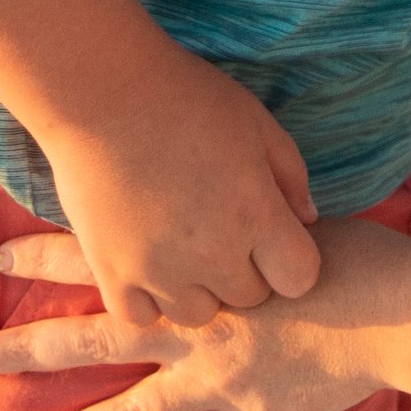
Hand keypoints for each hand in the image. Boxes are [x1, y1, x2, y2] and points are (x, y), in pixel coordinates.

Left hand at [0, 219, 406, 410]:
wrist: (396, 303)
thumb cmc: (343, 248)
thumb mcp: (282, 206)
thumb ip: (234, 205)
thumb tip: (196, 177)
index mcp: (195, 274)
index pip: (101, 257)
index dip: (42, 253)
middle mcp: (194, 328)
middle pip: (93, 337)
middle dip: (26, 349)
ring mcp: (222, 378)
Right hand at [36, 45, 321, 329]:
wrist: (102, 93)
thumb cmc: (186, 98)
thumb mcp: (257, 123)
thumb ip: (291, 176)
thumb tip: (308, 220)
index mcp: (255, 213)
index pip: (300, 278)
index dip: (293, 259)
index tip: (275, 235)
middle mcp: (212, 253)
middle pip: (250, 298)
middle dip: (246, 269)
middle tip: (224, 228)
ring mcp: (159, 270)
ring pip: (198, 314)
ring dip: (199, 288)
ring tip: (185, 244)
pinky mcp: (112, 274)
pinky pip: (141, 317)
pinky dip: (149, 297)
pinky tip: (149, 260)